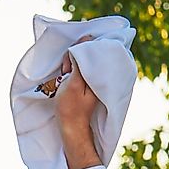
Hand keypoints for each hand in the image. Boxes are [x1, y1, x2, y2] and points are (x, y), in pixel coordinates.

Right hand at [45, 52, 103, 168]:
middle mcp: (102, 73)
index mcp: (101, 71)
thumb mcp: (74, 83)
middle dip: (73, 59)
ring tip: (66, 77)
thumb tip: (87, 41)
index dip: (77, 52)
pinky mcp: (89, 83)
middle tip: (66, 73)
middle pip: (86, 52)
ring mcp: (95, 78)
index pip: (90, 47)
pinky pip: (82, 68)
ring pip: (82, 60)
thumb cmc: (72, 107)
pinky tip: (68, 78)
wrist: (72, 128)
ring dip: (72, 65)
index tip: (68, 66)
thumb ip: (80, 62)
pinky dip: (74, 71)